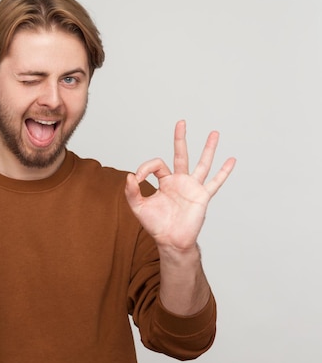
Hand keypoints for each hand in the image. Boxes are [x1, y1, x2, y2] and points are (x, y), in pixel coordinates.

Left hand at [124, 120, 235, 253]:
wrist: (170, 240)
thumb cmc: (156, 224)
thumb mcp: (138, 207)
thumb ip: (131, 192)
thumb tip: (130, 176)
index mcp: (164, 181)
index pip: (156, 165)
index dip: (145, 168)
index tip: (137, 179)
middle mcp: (179, 181)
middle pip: (180, 154)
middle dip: (180, 138)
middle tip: (181, 122)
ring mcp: (192, 187)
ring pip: (202, 163)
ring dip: (208, 148)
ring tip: (214, 133)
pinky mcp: (202, 196)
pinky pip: (215, 182)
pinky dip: (224, 172)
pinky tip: (231, 160)